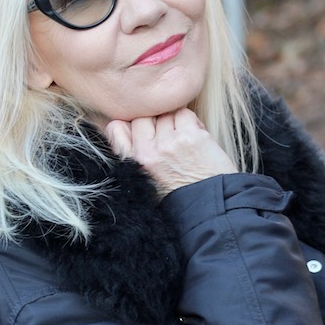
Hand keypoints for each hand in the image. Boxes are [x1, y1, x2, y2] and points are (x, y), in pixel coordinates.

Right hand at [104, 108, 237, 194]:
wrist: (209, 211)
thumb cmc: (179, 197)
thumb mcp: (144, 181)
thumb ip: (134, 155)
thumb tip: (127, 126)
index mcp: (132, 164)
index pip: (116, 127)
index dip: (130, 125)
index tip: (144, 131)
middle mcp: (146, 152)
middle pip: (143, 116)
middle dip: (157, 121)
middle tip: (170, 137)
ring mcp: (168, 143)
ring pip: (166, 113)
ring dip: (176, 122)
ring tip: (186, 141)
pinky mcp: (190, 137)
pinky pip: (185, 113)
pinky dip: (193, 123)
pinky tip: (197, 139)